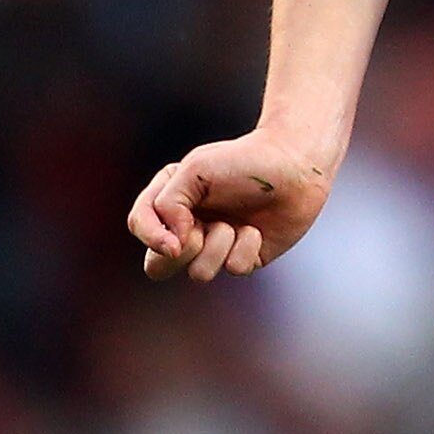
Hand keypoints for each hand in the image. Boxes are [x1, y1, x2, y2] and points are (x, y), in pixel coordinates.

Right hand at [127, 135, 333, 283]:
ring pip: (198, 273)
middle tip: (200, 232)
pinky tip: (258, 228)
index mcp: (170, 201)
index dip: (151, 238)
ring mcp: (216, 246)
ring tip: (235, 223)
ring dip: (218, 246)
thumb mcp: (194, 171)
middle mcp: (189, 227)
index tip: (173, 241)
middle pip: (157, 268)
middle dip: (179, 255)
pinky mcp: (245, 257)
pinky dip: (246, 247)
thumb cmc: (242, 160)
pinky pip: (234, 268)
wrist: (294, 164)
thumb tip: (173, 245)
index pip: (139, 226)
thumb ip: (168, 204)